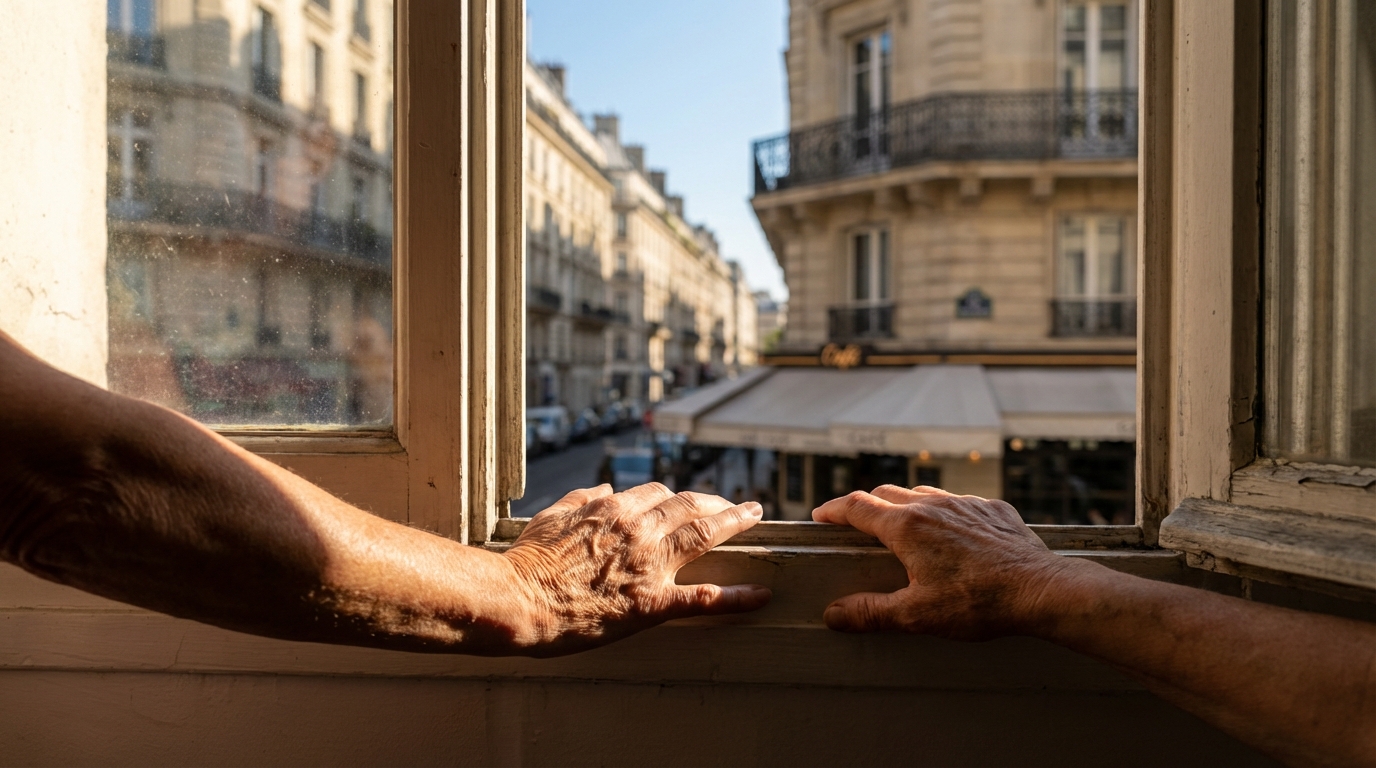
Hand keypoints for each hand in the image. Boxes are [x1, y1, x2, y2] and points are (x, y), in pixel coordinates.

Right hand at [503, 483, 770, 655]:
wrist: (520, 600)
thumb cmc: (528, 560)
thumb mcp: (552, 516)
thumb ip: (582, 499)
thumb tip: (607, 490)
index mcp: (614, 510)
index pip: (656, 494)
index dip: (677, 497)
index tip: (689, 502)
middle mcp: (638, 529)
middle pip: (689, 506)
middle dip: (718, 502)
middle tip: (738, 504)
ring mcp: (649, 565)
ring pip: (703, 535)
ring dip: (734, 523)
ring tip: (754, 518)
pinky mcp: (652, 603)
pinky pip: (703, 597)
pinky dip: (736, 596)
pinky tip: (759, 595)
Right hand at [812, 485, 1071, 638]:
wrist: (1041, 590)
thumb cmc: (979, 603)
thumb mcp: (917, 615)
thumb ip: (871, 613)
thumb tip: (834, 614)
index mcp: (906, 527)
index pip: (857, 507)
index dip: (834, 510)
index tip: (821, 516)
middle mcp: (932, 505)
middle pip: (885, 493)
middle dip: (865, 506)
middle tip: (855, 523)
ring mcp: (964, 503)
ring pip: (921, 493)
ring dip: (902, 505)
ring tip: (899, 526)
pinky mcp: (992, 509)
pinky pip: (957, 502)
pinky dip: (942, 512)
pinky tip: (950, 534)